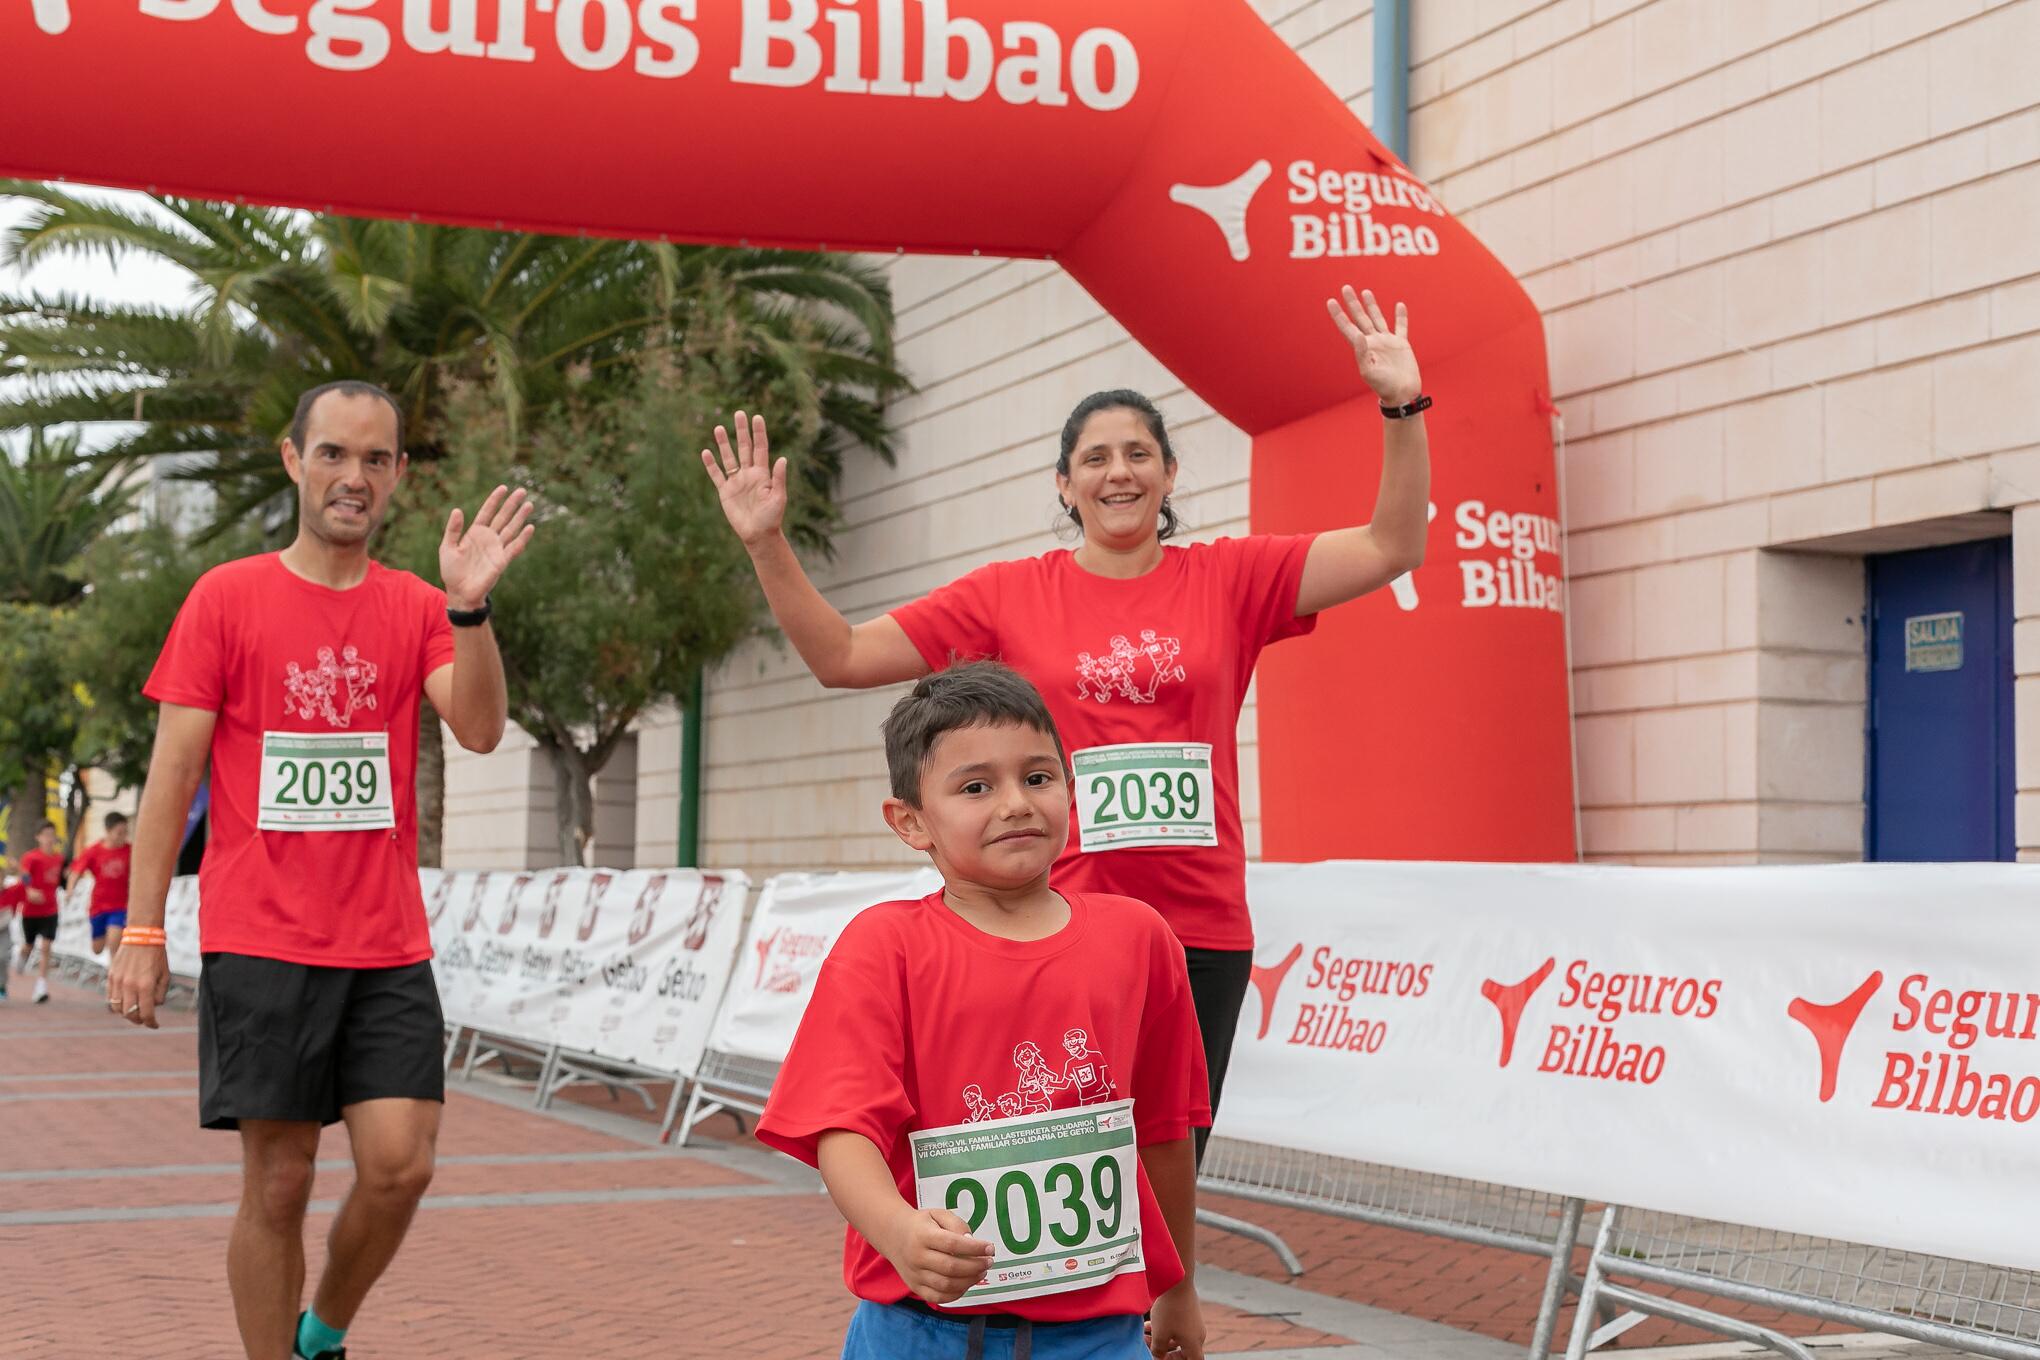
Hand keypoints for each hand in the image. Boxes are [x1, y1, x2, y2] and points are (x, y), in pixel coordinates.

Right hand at [106, 940, 169, 1028]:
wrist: (141, 937)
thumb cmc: (157, 956)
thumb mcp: (165, 975)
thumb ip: (160, 993)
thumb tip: (154, 1006)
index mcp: (146, 986)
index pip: (146, 1013)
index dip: (151, 1023)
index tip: (155, 1025)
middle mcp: (130, 986)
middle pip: (130, 1014)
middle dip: (138, 1020)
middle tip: (145, 1019)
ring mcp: (118, 982)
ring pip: (117, 1009)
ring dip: (126, 1014)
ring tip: (135, 1011)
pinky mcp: (110, 977)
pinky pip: (110, 998)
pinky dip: (117, 1004)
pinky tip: (125, 1003)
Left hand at [440, 486, 535, 611]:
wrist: (460, 592)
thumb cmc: (452, 571)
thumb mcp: (447, 547)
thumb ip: (453, 530)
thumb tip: (458, 510)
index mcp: (475, 533)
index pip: (487, 512)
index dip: (495, 500)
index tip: (504, 488)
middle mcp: (489, 538)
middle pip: (503, 517)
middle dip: (512, 504)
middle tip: (523, 491)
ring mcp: (497, 549)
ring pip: (511, 529)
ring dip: (520, 517)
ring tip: (529, 504)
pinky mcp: (502, 561)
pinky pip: (514, 547)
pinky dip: (522, 538)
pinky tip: (529, 528)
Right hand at [701, 411, 787, 548]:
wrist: (758, 535)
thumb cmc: (772, 518)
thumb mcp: (779, 498)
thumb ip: (779, 478)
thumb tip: (783, 459)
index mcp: (763, 474)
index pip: (760, 448)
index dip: (759, 433)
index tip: (757, 417)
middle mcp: (749, 474)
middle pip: (744, 447)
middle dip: (741, 431)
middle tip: (739, 413)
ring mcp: (736, 482)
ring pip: (728, 458)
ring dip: (723, 443)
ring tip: (718, 428)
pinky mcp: (725, 492)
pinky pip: (716, 475)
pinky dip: (711, 465)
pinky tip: (706, 452)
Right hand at [879, 1206, 995, 1305]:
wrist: (893, 1235)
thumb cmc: (922, 1224)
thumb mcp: (938, 1214)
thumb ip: (957, 1225)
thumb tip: (972, 1242)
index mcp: (923, 1235)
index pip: (952, 1244)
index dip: (974, 1248)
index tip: (990, 1248)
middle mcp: (917, 1257)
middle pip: (951, 1267)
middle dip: (975, 1266)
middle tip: (989, 1262)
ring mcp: (915, 1275)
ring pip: (946, 1285)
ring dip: (969, 1281)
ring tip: (981, 1272)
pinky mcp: (915, 1287)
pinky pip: (938, 1297)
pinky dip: (956, 1293)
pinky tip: (967, 1283)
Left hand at [1146, 1283, 1205, 1359]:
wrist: (1177, 1280)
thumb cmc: (1169, 1309)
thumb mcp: (1160, 1333)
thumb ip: (1158, 1350)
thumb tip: (1157, 1358)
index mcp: (1194, 1344)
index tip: (1164, 1359)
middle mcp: (1198, 1334)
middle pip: (1184, 1352)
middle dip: (1166, 1352)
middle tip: (1151, 1349)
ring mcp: (1194, 1323)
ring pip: (1178, 1338)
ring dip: (1162, 1340)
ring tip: (1144, 1335)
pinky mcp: (1189, 1312)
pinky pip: (1178, 1327)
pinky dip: (1165, 1329)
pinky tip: (1148, 1325)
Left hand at [1327, 286, 1421, 406]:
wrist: (1402, 393)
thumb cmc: (1384, 386)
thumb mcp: (1369, 371)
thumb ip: (1362, 353)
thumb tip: (1357, 335)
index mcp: (1363, 348)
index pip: (1348, 327)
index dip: (1339, 315)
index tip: (1331, 301)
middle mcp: (1373, 342)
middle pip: (1360, 318)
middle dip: (1352, 303)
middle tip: (1345, 288)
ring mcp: (1387, 342)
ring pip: (1377, 318)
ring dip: (1371, 305)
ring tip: (1365, 292)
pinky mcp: (1401, 344)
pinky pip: (1401, 327)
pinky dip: (1401, 316)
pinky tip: (1399, 305)